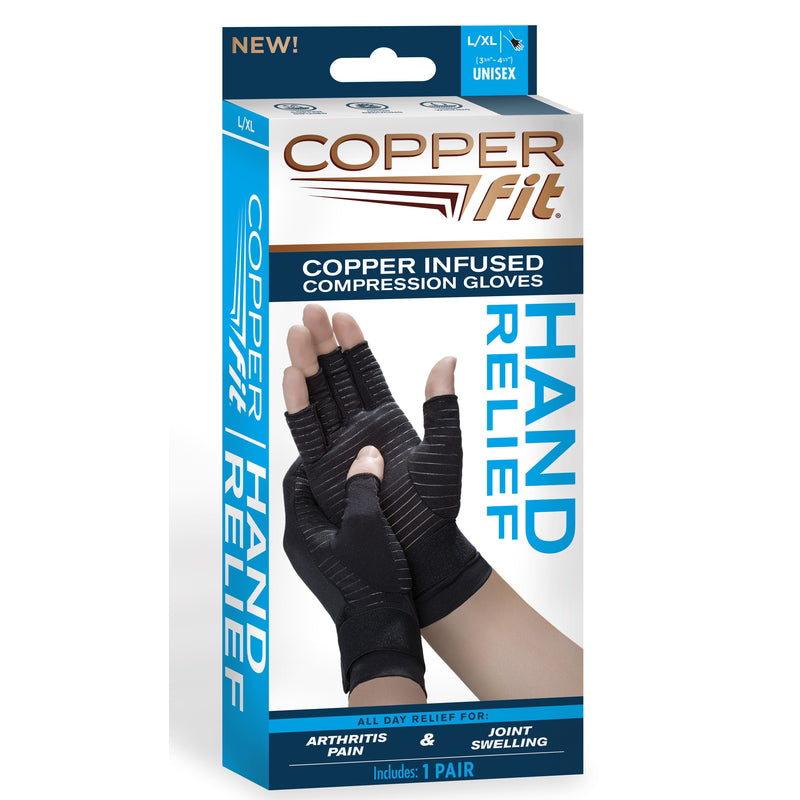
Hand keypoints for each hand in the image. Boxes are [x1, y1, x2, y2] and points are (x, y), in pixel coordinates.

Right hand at [282, 305, 491, 626]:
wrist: (422, 549)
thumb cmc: (438, 505)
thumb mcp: (446, 450)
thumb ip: (443, 407)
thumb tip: (447, 358)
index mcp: (388, 418)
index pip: (367, 373)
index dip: (354, 345)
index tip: (341, 315)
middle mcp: (360, 427)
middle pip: (336, 378)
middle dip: (323, 345)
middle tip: (309, 312)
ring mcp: (340, 446)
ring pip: (319, 399)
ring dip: (307, 367)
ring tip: (295, 334)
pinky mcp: (326, 470)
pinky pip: (308, 434)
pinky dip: (299, 407)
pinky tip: (292, 377)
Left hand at [283, 445, 424, 693]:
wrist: (382, 633)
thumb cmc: (370, 580)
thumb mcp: (368, 524)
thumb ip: (362, 484)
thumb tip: (365, 454)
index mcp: (299, 531)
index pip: (295, 479)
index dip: (314, 455)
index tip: (337, 440)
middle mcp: (301, 544)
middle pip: (308, 495)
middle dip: (331, 473)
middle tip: (355, 454)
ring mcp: (316, 559)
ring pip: (324, 513)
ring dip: (342, 494)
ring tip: (369, 477)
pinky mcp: (333, 569)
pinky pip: (336, 531)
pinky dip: (350, 514)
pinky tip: (375, 509)